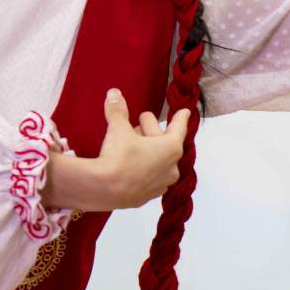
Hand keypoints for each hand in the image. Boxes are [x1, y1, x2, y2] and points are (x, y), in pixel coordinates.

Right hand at [43, 89, 190, 211]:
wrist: (103, 190)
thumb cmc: (117, 156)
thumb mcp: (118, 129)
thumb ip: (118, 111)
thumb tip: (114, 93)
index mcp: (171, 148)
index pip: (179, 128)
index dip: (181, 118)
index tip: (185, 112)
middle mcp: (172, 167)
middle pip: (165, 143)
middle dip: (152, 131)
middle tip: (138, 124)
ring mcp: (161, 184)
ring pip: (158, 161)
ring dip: (148, 152)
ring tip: (130, 145)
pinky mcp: (148, 197)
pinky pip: (150, 177)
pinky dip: (143, 169)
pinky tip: (130, 165)